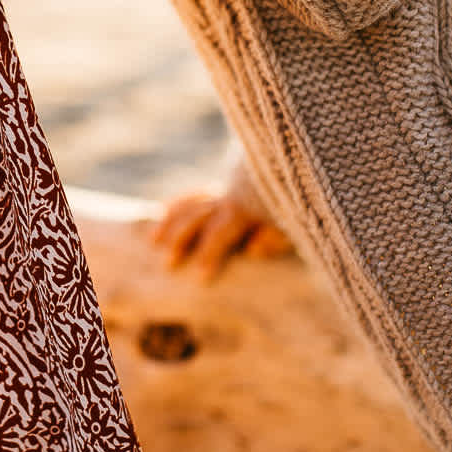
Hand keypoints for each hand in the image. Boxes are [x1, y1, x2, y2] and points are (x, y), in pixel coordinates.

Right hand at [151, 188, 291, 281]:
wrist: (296, 171)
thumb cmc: (297, 208)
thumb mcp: (292, 226)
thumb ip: (274, 239)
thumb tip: (251, 250)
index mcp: (246, 208)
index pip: (219, 233)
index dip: (209, 255)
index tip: (200, 280)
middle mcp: (230, 197)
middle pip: (198, 217)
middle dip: (181, 239)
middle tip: (169, 264)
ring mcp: (226, 191)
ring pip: (191, 204)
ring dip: (171, 222)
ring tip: (154, 241)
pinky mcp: (225, 189)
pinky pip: (196, 194)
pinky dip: (179, 203)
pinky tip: (162, 212)